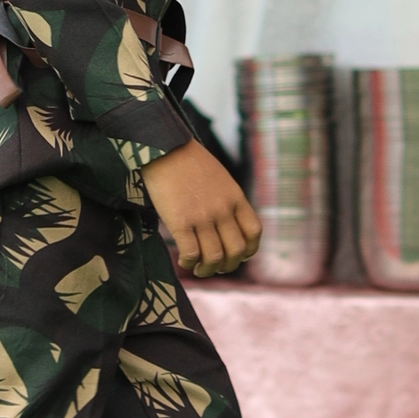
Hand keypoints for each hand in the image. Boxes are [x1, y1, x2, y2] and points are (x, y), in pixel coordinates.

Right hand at [143, 139, 260, 277]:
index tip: (238, 255)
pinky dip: (189, 263)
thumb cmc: (188, 161)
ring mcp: (202, 217)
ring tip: (198, 269)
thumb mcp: (219, 178)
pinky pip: (191, 253)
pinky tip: (184, 260)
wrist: (164, 148)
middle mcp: (222, 209)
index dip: (248, 250)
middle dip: (228, 265)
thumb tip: (225, 225)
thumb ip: (226, 199)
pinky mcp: (180, 221)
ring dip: (207, 270)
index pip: (254, 233)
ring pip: (214, 257)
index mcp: (235, 197)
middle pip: (236, 251)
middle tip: (215, 266)